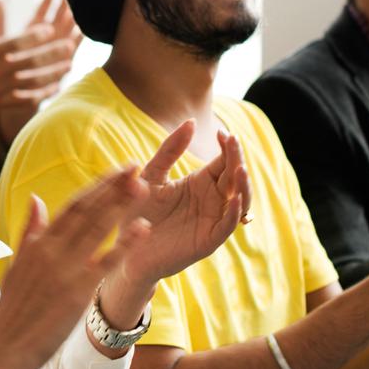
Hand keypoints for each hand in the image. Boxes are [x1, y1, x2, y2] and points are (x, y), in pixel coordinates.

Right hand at [0, 0, 82, 142]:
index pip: (15, 43)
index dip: (33, 36)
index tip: (49, 28)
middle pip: (30, 61)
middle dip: (51, 53)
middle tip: (69, 44)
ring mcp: (0, 89)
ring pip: (33, 81)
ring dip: (53, 72)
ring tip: (69, 63)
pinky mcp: (2, 103)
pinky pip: (27, 98)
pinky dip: (43, 93)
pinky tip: (56, 86)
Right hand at [0, 168, 149, 368]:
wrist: (2, 347)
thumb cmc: (11, 311)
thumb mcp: (17, 265)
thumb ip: (30, 231)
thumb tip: (36, 198)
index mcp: (37, 243)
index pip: (72, 205)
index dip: (98, 186)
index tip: (118, 171)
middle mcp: (51, 250)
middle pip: (87, 210)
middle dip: (114, 187)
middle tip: (137, 166)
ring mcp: (64, 269)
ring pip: (97, 229)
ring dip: (122, 205)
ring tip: (144, 185)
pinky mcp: (76, 291)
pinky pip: (105, 262)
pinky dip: (125, 243)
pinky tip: (143, 227)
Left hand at [119, 121, 251, 290]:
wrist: (126, 246)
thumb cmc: (138, 210)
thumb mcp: (152, 175)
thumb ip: (170, 150)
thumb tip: (191, 122)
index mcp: (201, 183)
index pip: (224, 161)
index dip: (227, 147)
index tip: (223, 132)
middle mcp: (212, 200)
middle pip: (235, 177)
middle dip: (237, 159)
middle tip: (232, 141)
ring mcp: (212, 220)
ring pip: (239, 200)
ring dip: (243, 185)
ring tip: (239, 168)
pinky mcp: (208, 240)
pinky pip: (227, 226)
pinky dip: (234, 212)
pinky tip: (234, 198)